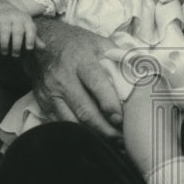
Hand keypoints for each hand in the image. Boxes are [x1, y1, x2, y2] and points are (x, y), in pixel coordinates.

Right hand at [0, 1, 44, 56]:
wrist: (2, 9)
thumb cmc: (18, 24)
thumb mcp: (27, 28)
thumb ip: (34, 39)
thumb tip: (43, 48)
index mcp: (26, 20)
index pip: (31, 29)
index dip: (31, 39)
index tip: (29, 49)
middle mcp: (16, 17)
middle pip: (18, 31)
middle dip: (17, 44)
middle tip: (15, 55)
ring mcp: (4, 18)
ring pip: (4, 30)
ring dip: (4, 43)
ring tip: (5, 52)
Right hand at [22, 19, 123, 137]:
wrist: (43, 41)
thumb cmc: (77, 43)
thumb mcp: (98, 42)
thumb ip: (118, 57)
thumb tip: (140, 73)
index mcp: (81, 61)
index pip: (97, 85)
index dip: (110, 105)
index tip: (121, 120)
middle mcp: (64, 78)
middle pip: (85, 110)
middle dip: (104, 129)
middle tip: (121, 139)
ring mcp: (51, 92)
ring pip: (72, 121)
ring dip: (92, 135)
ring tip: (110, 142)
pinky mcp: (43, 102)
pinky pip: (61, 123)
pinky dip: (77, 133)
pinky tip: (92, 138)